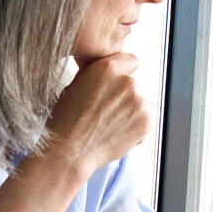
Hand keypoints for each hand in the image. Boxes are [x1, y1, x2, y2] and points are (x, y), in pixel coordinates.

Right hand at [41, 52, 147, 176]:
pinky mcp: (146, 121)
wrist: (69, 151)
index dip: (122, 72)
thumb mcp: (75, 85)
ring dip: (129, 110)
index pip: (130, 60)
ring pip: (138, 102)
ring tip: (106, 124)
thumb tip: (107, 66)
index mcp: (108, 68)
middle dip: (122, 95)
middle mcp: (128, 82)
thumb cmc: (66, 119)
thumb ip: (96, 73)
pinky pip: (144, 119)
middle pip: (133, 84)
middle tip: (103, 111)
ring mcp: (139, 102)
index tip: (114, 84)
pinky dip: (134, 126)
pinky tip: (114, 133)